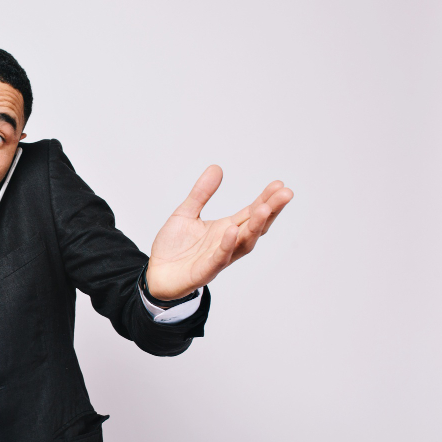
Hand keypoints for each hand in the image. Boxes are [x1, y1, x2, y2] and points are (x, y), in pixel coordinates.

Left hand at [146, 165, 293, 299]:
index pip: (251, 213)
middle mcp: (227, 244)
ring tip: (265, 209)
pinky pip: (219, 259)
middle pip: (254, 226)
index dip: (266, 199)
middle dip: (271, 210)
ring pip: (243, 243)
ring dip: (255, 226)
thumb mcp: (186, 213)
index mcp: (225, 229)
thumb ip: (201, 193)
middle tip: (286, 194)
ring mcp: (218, 258)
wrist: (155, 274)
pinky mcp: (204, 272)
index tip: (279, 184)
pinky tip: (233, 230)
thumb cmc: (173, 247)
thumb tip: (216, 168)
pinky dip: (227, 245)